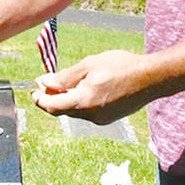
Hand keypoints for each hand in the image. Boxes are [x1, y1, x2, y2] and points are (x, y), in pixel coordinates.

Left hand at [30, 49, 154, 124]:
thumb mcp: (89, 65)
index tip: (33, 91)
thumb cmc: (121, 66)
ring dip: (66, 100)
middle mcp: (90, 115)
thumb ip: (65, 76)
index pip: (52, 106)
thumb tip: (44, 82)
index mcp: (83, 102)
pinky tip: (83, 89)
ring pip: (75, 111)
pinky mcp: (110, 117)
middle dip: (51, 99)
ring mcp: (101, 119)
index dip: (40, 100)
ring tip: (64, 84)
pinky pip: (88, 112)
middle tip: (44, 86)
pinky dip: (80, 102)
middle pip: (63, 110)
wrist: (151, 78)